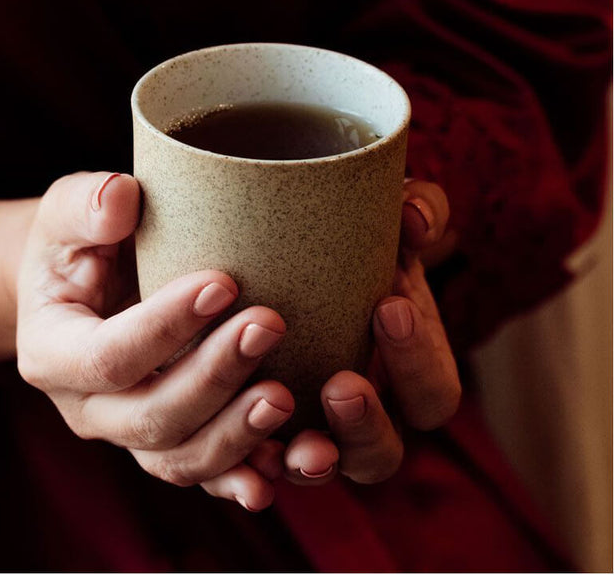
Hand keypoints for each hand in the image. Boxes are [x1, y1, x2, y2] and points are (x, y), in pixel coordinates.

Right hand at [16, 172, 294, 510]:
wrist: (85, 287)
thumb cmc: (78, 243)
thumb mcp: (67, 214)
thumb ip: (85, 204)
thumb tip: (119, 198)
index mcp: (52, 354)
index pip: (109, 355)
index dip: (166, 327)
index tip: (224, 283)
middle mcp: (87, 408)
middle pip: (150, 417)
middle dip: (213, 377)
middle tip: (268, 327)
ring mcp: (128, 433)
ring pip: (179, 459)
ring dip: (236, 435)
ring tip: (284, 396)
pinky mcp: (167, 443)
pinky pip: (203, 476)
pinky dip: (241, 476)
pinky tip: (280, 462)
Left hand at [259, 179, 460, 486]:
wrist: (277, 252)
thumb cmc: (347, 241)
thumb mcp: (384, 217)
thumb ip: (416, 206)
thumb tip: (418, 220)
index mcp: (404, 370)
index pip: (431, 393)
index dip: (417, 360)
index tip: (388, 305)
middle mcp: (363, 411)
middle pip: (383, 451)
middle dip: (366, 423)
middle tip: (342, 383)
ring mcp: (311, 428)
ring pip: (323, 468)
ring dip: (315, 458)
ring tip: (293, 433)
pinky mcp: (260, 432)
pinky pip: (260, 470)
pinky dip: (256, 469)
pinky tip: (245, 455)